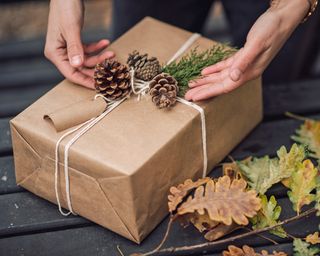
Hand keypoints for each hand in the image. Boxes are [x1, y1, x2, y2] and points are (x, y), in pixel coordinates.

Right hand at [44, 0, 113, 88]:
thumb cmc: (65, 7)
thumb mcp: (72, 29)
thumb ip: (75, 48)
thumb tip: (77, 65)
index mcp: (54, 52)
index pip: (71, 73)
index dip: (85, 81)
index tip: (98, 86)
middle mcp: (59, 52)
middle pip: (80, 68)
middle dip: (96, 68)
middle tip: (110, 71)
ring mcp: (67, 48)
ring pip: (86, 59)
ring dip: (99, 56)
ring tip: (111, 53)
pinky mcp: (74, 42)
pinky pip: (87, 50)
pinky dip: (96, 48)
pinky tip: (106, 43)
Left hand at [185, 0, 309, 100]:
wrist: (283, 19)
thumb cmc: (272, 29)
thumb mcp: (257, 44)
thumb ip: (244, 61)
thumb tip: (233, 77)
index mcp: (250, 71)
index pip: (225, 86)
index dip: (208, 92)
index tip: (194, 98)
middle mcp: (246, 71)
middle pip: (220, 84)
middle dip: (203, 90)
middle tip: (188, 95)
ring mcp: (244, 65)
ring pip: (221, 76)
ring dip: (206, 80)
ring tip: (192, 85)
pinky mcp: (243, 56)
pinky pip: (225, 66)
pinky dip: (214, 69)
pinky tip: (205, 72)